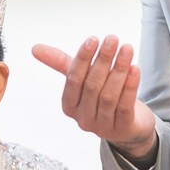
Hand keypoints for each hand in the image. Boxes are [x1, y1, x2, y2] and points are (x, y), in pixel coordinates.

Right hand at [32, 38, 157, 159]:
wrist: (129, 124)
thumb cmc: (102, 96)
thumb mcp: (83, 79)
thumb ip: (62, 63)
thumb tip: (35, 48)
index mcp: (69, 105)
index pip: (73, 79)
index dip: (82, 59)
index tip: (93, 39)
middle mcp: (83, 118)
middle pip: (92, 86)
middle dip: (103, 60)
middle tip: (112, 39)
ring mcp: (102, 127)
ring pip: (109, 96)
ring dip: (118, 70)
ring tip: (126, 49)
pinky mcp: (122, 130)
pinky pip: (125, 106)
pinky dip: (130, 86)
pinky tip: (135, 68)